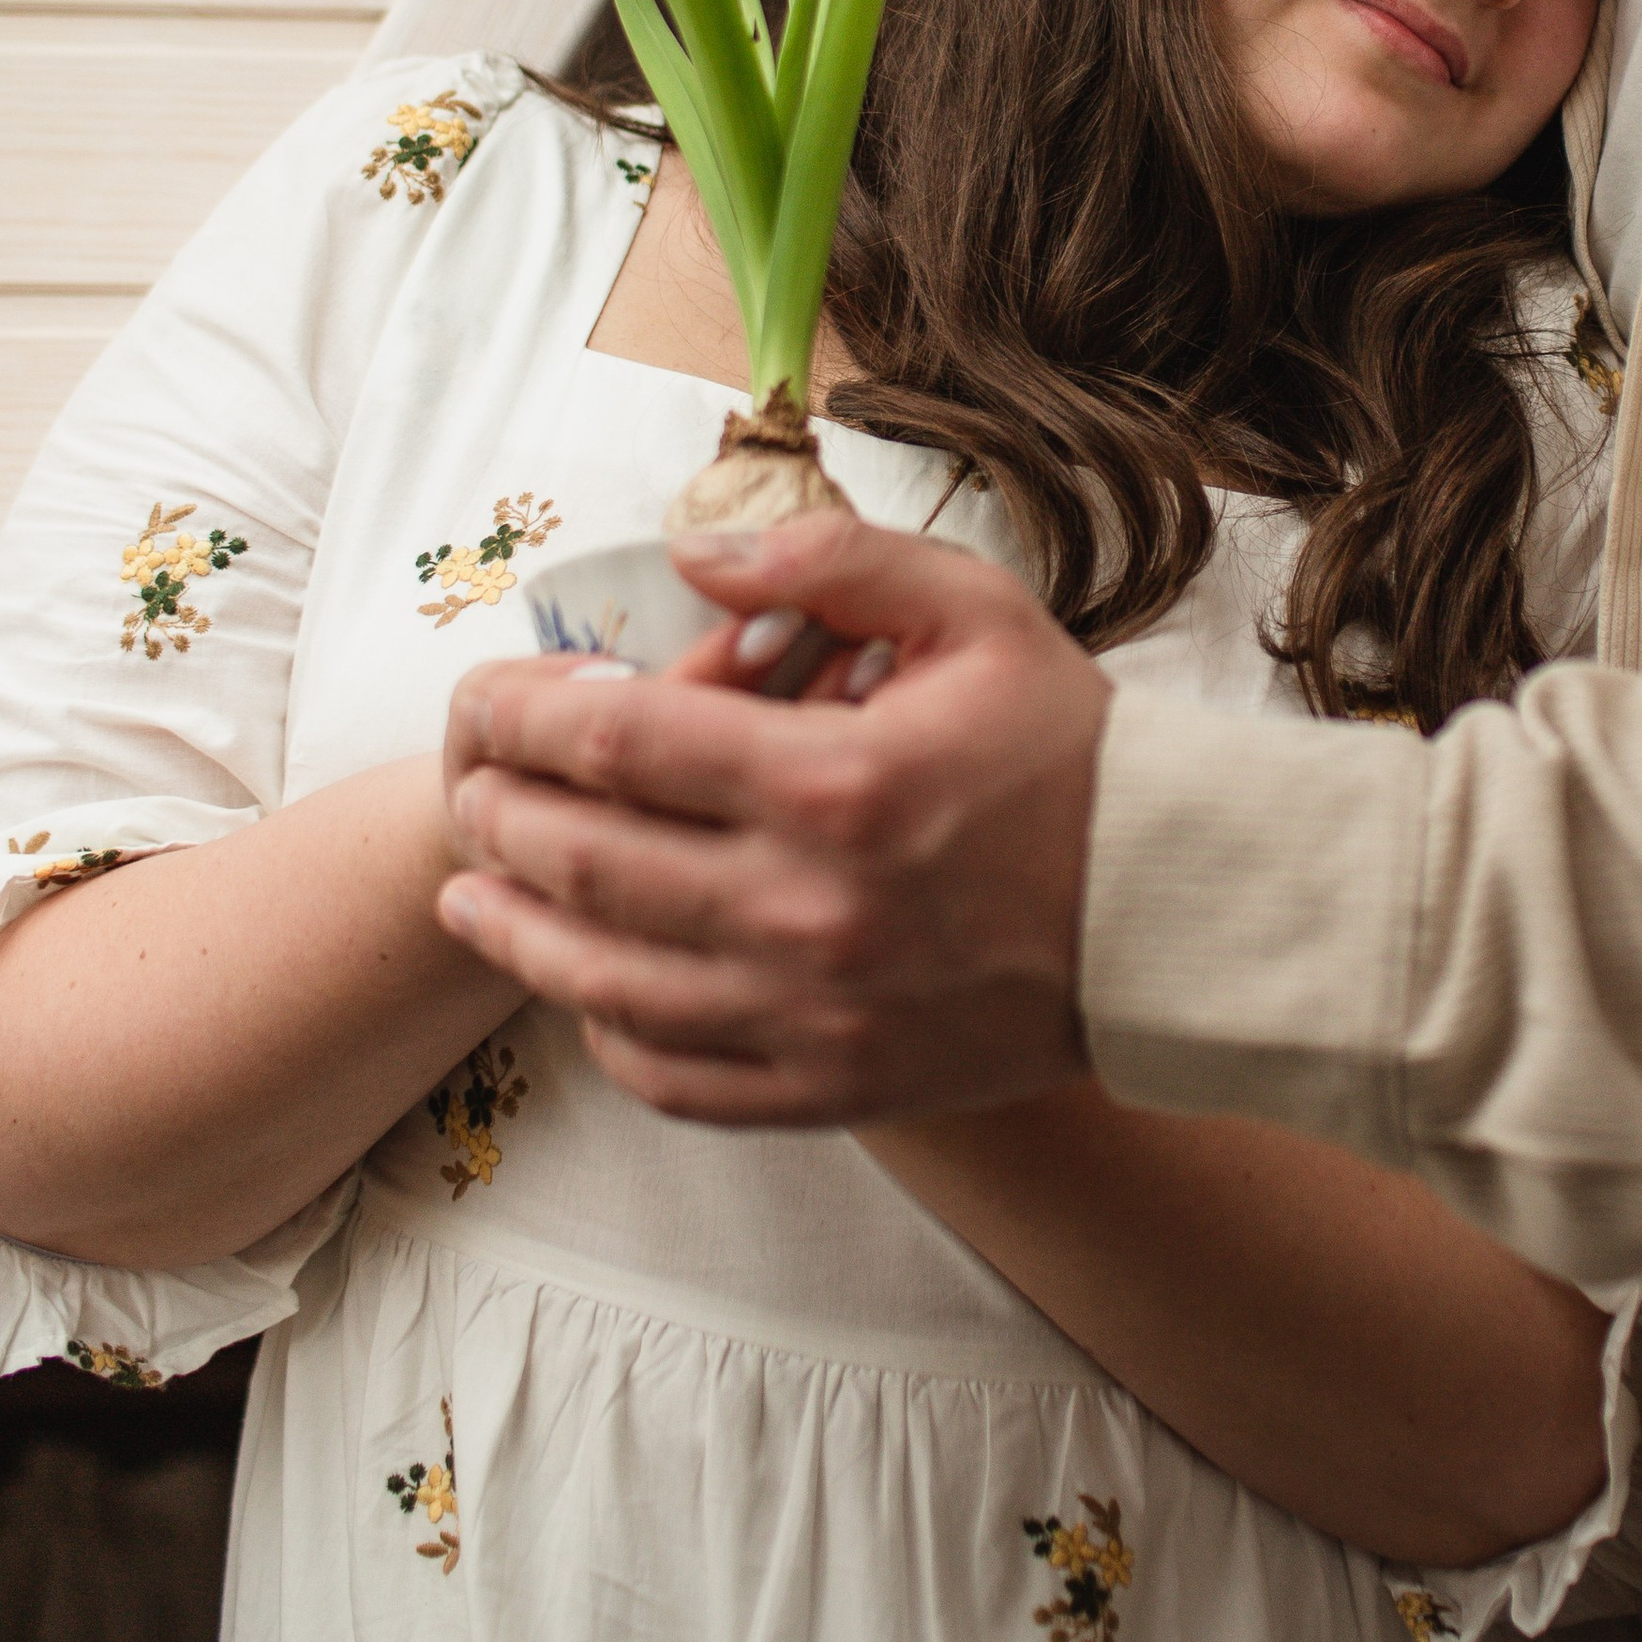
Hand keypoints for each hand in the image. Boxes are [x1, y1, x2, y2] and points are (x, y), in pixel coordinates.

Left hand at [435, 514, 1108, 1124]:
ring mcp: (815, 1012)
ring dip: (519, 931)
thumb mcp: (974, 610)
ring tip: (471, 894)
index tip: (493, 696)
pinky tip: (586, 993)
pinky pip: (677, 1076)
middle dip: (501, 814)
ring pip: (607, 980)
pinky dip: (610, 1035)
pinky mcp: (834, 1086)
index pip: (619, 740)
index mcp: (836, 779)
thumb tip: (694, 554)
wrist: (1172, 914)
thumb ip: (831, 563)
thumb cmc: (1070, 752)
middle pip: (588, 860)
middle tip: (470, 786)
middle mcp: (809, 907)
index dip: (527, 713)